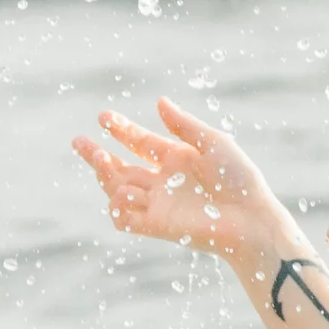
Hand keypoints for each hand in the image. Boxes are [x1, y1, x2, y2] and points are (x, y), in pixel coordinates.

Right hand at [71, 97, 289, 259]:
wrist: (250, 217)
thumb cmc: (239, 178)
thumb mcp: (212, 143)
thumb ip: (183, 125)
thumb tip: (159, 102)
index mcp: (174, 158)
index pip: (138, 142)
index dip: (119, 129)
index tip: (103, 116)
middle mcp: (161, 181)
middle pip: (119, 167)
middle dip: (96, 154)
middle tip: (79, 141)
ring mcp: (157, 204)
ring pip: (116, 190)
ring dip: (104, 175)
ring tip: (101, 158)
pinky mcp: (156, 226)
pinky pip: (124, 219)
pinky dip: (118, 206)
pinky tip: (125, 191)